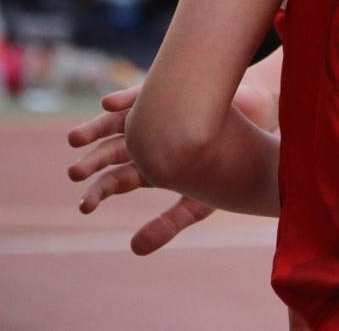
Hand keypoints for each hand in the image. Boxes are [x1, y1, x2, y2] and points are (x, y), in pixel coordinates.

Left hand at [68, 80, 278, 254]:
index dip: (99, 192)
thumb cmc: (228, 163)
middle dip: (91, 163)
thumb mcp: (200, 199)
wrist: (258, 125)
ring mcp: (156, 115)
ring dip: (95, 128)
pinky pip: (141, 94)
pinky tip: (107, 105)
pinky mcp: (169, 93)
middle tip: (75, 174)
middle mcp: (149, 140)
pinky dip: (123, 99)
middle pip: (112, 152)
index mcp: (153, 166)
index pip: (117, 180)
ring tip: (75, 139)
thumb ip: (169, 223)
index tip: (85, 207)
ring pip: (117, 123)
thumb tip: (134, 250)